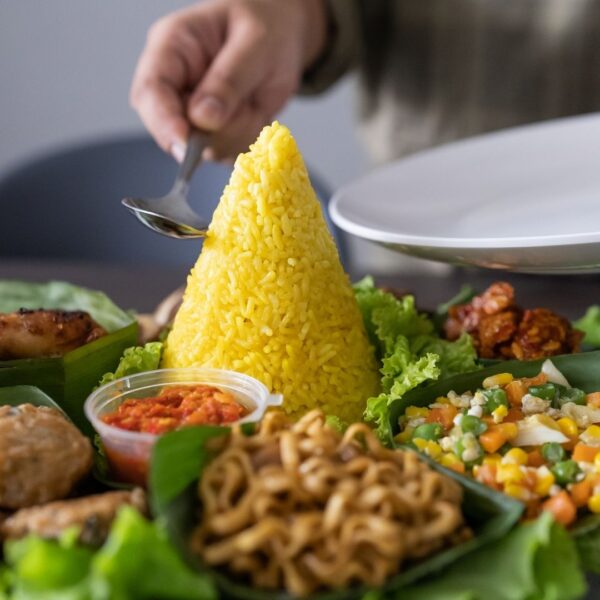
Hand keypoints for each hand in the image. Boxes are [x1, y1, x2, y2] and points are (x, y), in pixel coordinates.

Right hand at [130, 0, 326, 160]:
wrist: (282, 34)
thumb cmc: (265, 26)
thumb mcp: (256, 44)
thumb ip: (229, 79)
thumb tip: (202, 119)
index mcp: (172, 48)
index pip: (150, 92)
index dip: (163, 123)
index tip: (185, 144)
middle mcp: (175, 85)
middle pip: (172, 129)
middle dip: (212, 134)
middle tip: (247, 110)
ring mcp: (192, 113)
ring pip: (205, 148)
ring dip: (238, 134)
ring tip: (254, 101)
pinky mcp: (212, 134)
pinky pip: (227, 153)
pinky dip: (248, 139)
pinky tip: (255, 112)